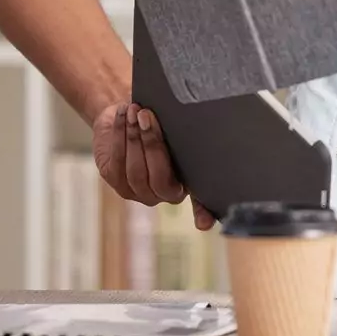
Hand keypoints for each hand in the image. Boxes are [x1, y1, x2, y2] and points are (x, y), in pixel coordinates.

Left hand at [92, 102, 214, 230]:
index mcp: (187, 185)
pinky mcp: (113, 179)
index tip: (205, 224)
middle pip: (157, 178)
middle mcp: (162, 194)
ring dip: (133, 138)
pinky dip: (119, 135)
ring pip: (134, 170)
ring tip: (136, 111)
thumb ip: (191, 142)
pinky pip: (116, 161)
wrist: (132, 113)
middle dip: (151, 144)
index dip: (202, 214)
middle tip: (149, 116)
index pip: (199, 203)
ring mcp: (136, 190)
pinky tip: (124, 116)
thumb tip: (223, 136)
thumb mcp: (180, 132)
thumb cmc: (163, 122)